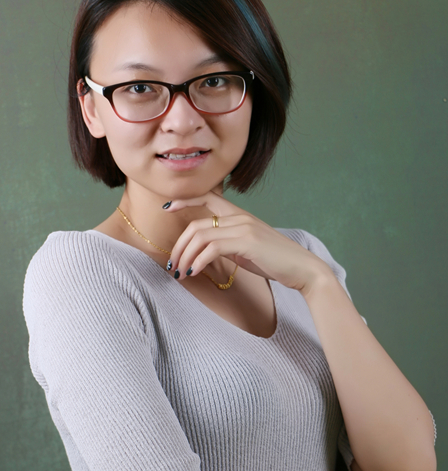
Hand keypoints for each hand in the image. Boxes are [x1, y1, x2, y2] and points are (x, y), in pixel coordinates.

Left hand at [163, 191, 330, 293]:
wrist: (303, 269)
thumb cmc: (275, 261)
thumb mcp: (246, 249)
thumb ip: (227, 244)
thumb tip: (203, 252)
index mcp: (239, 215)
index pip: (208, 197)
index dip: (185, 200)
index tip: (168, 208)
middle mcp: (240, 217)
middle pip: (196, 225)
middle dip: (179, 247)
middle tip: (173, 266)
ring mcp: (244, 228)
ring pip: (201, 236)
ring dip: (185, 257)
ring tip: (180, 273)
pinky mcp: (247, 242)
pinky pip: (212, 247)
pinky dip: (198, 261)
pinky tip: (194, 273)